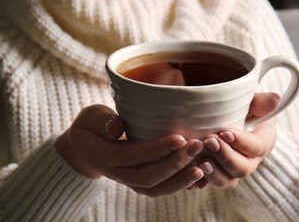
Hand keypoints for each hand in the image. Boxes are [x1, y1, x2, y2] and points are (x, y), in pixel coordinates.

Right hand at [55, 104, 204, 196]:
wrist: (87, 148)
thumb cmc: (92, 126)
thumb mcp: (90, 117)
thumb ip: (101, 121)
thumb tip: (117, 127)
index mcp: (105, 156)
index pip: (132, 156)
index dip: (156, 150)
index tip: (179, 138)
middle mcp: (118, 174)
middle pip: (148, 177)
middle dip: (175, 164)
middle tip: (197, 146)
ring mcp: (130, 181)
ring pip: (157, 189)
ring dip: (181, 179)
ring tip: (203, 166)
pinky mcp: (141, 183)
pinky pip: (161, 189)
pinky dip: (181, 185)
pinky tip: (200, 176)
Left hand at [189, 93, 279, 189]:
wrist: (225, 117)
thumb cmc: (242, 108)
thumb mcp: (253, 102)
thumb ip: (261, 102)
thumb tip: (275, 99)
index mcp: (262, 142)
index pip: (256, 147)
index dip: (241, 142)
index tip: (225, 131)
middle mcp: (249, 160)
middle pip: (242, 168)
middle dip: (225, 156)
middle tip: (209, 141)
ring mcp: (232, 170)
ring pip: (227, 180)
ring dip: (214, 173)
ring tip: (201, 161)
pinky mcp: (216, 174)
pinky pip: (210, 184)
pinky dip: (201, 181)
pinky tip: (192, 173)